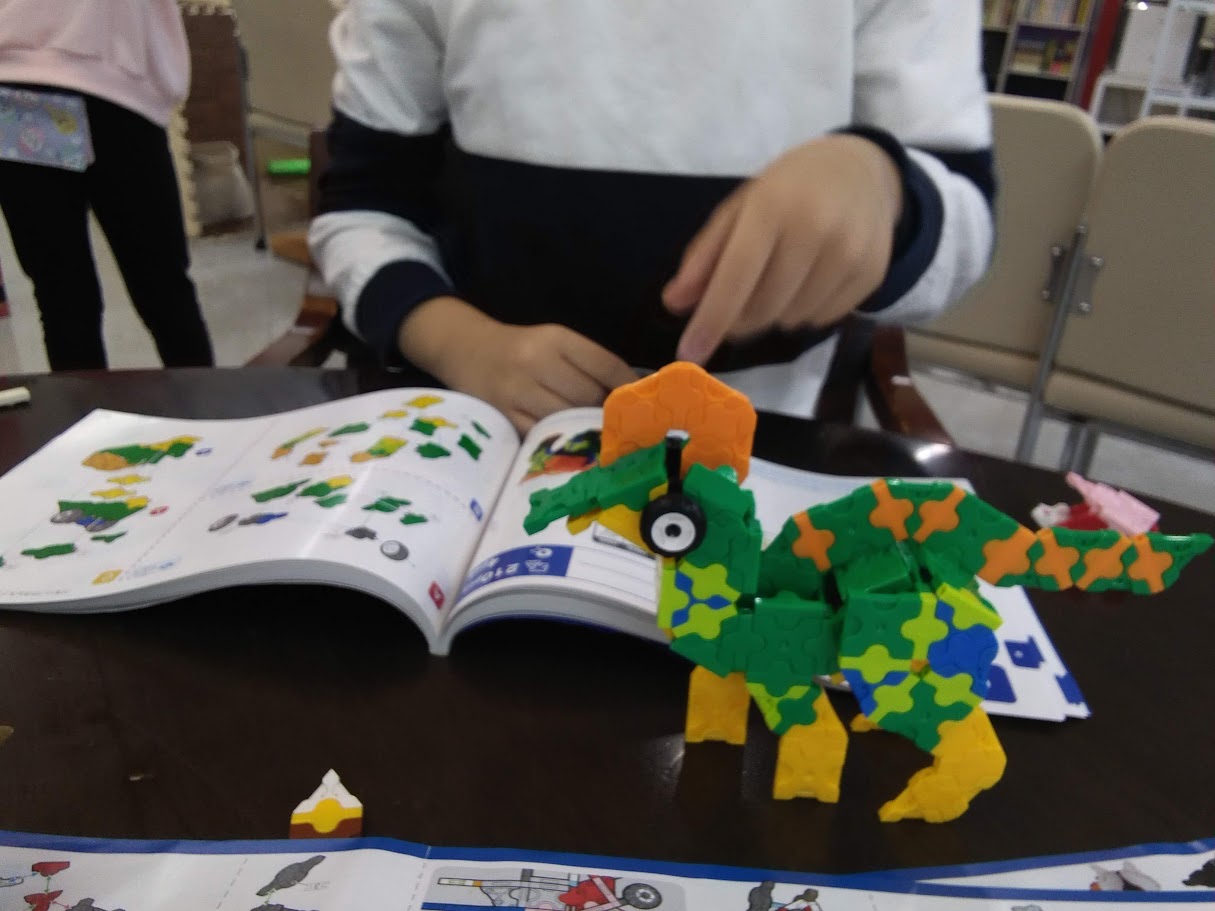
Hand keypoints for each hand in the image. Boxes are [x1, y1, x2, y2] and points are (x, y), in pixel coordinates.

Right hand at [399, 297, 637, 434]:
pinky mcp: (503, 415)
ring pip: (567, 417)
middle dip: (605, 412)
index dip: (627, 388)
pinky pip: (542, 435)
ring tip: (597, 436)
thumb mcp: (553, 342)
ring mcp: (517, 390)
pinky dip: (560, 441)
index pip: (605, 365)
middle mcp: (536, 361)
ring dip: (585, 429)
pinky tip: (570, 444)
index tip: (639, 402)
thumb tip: (629, 395)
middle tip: (617, 424)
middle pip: (588, 396)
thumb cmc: (521, 350)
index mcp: (556, 338)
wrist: (465, 349)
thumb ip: (588, 364)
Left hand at [662, 134, 903, 364]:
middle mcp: (816, 228)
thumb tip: (675, 303)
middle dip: (738, 318)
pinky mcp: (872, 273)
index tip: (689, 354)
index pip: (736, 274)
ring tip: (780, 277)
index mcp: (773, 205)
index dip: (711, 319)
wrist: (860, 171)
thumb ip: (704, 256)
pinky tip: (810, 279)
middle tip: (734, 302)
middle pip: (763, 308)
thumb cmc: (788, 190)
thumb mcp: (739, 209)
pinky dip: (804, 312)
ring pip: (791, 320)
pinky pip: (822, 320)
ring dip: (774, 313)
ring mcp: (850, 253)